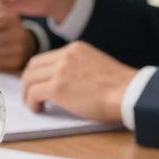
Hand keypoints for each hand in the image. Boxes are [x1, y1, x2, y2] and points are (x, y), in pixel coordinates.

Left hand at [20, 42, 134, 123]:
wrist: (130, 93)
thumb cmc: (121, 87)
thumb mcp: (96, 67)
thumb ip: (78, 68)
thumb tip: (65, 84)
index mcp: (76, 49)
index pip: (46, 57)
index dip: (38, 72)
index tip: (37, 83)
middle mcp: (66, 55)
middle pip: (33, 65)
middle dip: (28, 81)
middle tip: (30, 94)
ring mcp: (61, 70)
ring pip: (29, 78)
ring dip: (27, 93)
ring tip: (34, 104)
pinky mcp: (58, 87)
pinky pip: (33, 93)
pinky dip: (31, 102)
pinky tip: (38, 109)